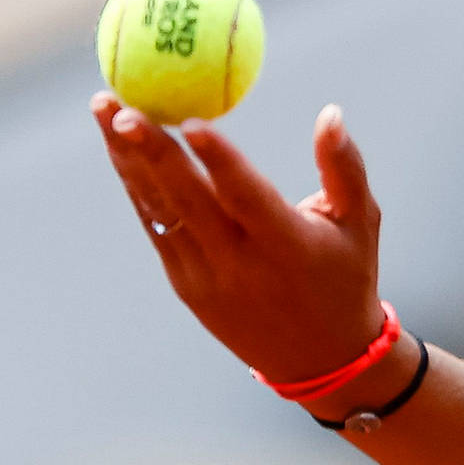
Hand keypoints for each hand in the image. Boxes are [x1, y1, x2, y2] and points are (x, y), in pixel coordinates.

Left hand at [90, 91, 386, 383]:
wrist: (321, 359)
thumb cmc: (345, 277)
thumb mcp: (360, 224)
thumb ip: (345, 168)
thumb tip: (330, 113)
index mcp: (288, 248)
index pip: (247, 198)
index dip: (218, 159)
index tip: (190, 120)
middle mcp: (241, 266)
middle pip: (187, 202)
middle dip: (148, 151)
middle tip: (119, 105)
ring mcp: (207, 279)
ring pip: (160, 211)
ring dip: (127, 160)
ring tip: (103, 108)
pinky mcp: (186, 286)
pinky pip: (157, 227)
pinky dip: (138, 185)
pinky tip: (121, 148)